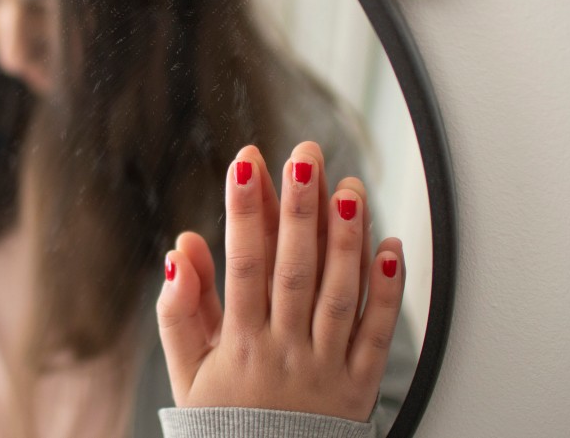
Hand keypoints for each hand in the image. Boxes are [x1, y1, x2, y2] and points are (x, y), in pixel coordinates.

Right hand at [156, 142, 403, 420]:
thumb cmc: (227, 426)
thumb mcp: (186, 375)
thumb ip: (178, 312)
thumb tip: (180, 252)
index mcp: (240, 344)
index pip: (243, 264)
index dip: (245, 211)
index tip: (246, 164)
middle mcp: (286, 351)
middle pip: (295, 269)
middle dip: (299, 208)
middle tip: (305, 158)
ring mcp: (327, 367)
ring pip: (339, 294)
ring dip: (346, 238)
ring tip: (349, 190)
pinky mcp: (361, 384)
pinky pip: (379, 333)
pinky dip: (388, 290)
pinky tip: (391, 246)